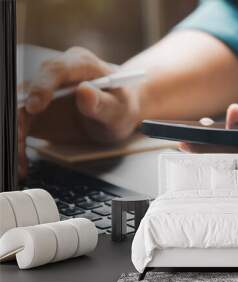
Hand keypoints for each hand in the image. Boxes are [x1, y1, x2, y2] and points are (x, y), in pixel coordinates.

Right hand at [18, 47, 141, 176]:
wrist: (117, 114)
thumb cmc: (121, 107)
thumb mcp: (119, 110)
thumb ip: (102, 103)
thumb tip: (84, 91)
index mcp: (81, 64)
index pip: (56, 69)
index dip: (42, 86)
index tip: (35, 106)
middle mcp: (58, 73)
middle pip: (30, 88)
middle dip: (21, 114)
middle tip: (20, 139)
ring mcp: (45, 89)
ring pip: (20, 105)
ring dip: (15, 130)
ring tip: (19, 156)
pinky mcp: (37, 107)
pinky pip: (21, 121)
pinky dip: (17, 139)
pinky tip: (20, 159)